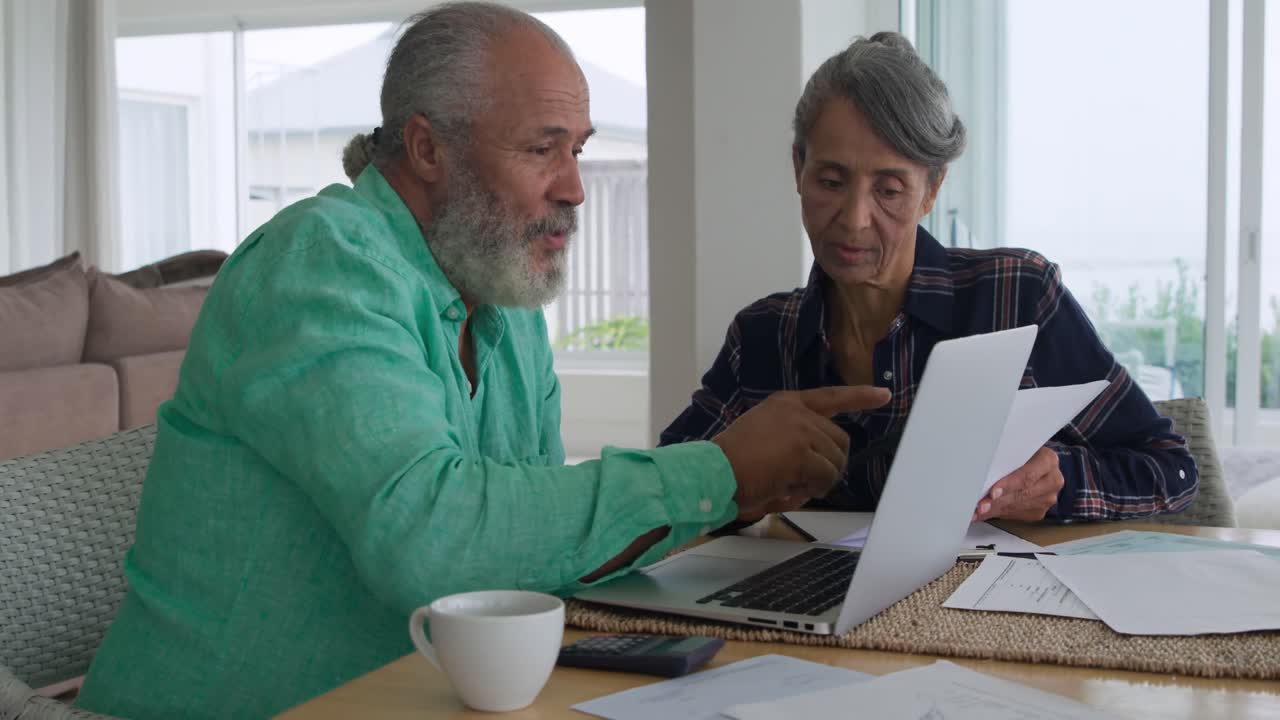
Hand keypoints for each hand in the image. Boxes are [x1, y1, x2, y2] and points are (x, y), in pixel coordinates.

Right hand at [713, 386, 890, 520]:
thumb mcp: (763, 438)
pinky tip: (791, 490)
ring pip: (835, 461)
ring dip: (820, 480)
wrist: (713, 471)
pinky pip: (826, 476)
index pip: (831, 396)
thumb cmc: (730, 463)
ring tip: (791, 486)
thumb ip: (794, 443)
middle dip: (831, 464)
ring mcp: (801, 429)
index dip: (860, 397)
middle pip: (839, 440)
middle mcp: (796, 411)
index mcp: (785, 403)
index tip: (884, 395)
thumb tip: (821, 470)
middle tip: (808, 482)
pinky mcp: (803, 452)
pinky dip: (814, 489)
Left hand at [973, 446, 1063, 521]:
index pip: (1027, 475)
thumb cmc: (1022, 455)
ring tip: (978, 511)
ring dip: (995, 510)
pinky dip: (998, 513)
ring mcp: (1048, 498)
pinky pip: (1016, 514)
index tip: (993, 492)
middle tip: (981, 506)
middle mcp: (1052, 480)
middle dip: (998, 501)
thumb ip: (1005, 460)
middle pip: (1022, 494)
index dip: (1009, 485)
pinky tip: (986, 513)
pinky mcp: (1039, 511)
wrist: (1035, 464)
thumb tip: (983, 474)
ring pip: (1018, 507)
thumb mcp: (1016, 450)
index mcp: (1048, 460)